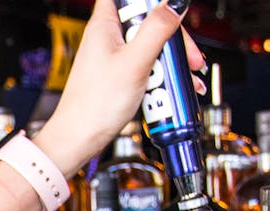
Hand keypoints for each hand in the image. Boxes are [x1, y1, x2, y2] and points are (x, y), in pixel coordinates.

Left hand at [34, 0, 204, 176]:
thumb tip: (175, 4)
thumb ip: (157, 30)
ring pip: (150, 44)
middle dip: (174, 36)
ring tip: (188, 77)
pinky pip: (146, 64)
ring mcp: (114, 56)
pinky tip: (175, 88)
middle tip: (189, 57)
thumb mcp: (134, 63)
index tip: (169, 14)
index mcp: (105, 24)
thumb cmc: (95, 105)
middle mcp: (108, 36)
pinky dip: (162, 73)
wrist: (79, 139)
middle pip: (147, 19)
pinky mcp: (119, 74)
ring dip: (172, 59)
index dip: (150, 2)